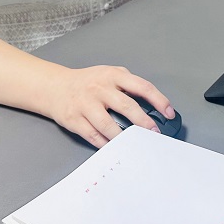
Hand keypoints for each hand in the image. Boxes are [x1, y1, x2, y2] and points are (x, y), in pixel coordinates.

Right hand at [44, 65, 175, 147]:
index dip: (158, 100)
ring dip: (124, 137)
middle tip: (154, 133)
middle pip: (126, 106)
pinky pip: (93, 135)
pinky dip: (105, 144)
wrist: (55, 87)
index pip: (141, 86)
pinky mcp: (74, 120)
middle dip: (144, 122)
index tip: (169, 113)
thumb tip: (152, 106)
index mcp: (113, 75)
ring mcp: (85, 104)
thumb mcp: (110, 74)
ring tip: (136, 145)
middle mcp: (99, 88)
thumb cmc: (88, 82)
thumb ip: (129, 86)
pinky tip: (115, 148)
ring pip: (108, 124)